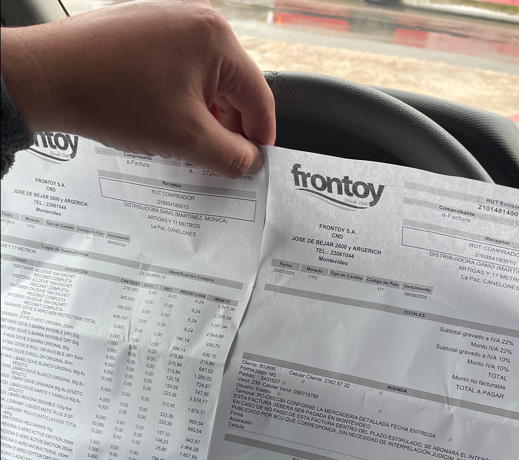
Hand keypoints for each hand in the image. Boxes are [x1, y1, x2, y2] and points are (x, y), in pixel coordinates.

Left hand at [1, 0, 275, 177]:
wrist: (45, 78)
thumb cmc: (111, 97)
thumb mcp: (185, 138)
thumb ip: (231, 156)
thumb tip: (250, 162)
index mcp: (216, 39)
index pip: (258, 97)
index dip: (260, 138)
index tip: (253, 164)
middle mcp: (197, 22)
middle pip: (234, 89)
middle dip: (229, 129)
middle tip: (218, 161)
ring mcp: (170, 24)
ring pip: (207, 85)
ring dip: (205, 119)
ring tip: (187, 145)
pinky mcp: (148, 34)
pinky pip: (182, 75)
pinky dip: (183, 104)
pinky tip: (168, 124)